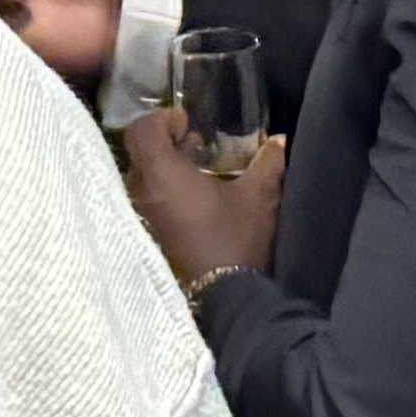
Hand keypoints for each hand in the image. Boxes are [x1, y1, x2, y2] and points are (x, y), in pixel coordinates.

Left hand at [120, 108, 287, 289]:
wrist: (225, 296)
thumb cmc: (235, 239)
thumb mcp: (258, 197)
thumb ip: (267, 163)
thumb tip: (278, 140)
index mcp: (161, 174)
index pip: (141, 130)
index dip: (161, 120)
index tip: (187, 124)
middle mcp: (139, 191)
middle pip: (137, 153)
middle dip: (162, 143)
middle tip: (192, 145)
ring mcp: (137, 216)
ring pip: (138, 178)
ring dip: (161, 169)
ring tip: (193, 173)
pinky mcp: (142, 235)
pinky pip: (141, 200)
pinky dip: (159, 191)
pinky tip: (188, 200)